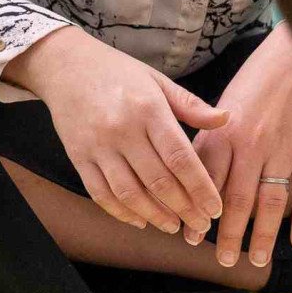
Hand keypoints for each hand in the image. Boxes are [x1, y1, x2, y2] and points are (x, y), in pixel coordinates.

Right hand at [3, 26, 228, 233]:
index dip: (201, 188)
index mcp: (148, 108)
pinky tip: (140, 220)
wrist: (65, 66)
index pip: (180, 157)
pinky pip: (100, 193)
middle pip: (158, 181)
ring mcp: (98, 145)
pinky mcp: (78, 157)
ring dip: (155, 216)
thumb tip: (226, 119)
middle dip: (185, 209)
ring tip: (174, 227)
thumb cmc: (116, 72)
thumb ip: (190, 104)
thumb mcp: (156, 80)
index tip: (215, 208)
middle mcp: (122, 129)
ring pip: (129, 193)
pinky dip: (121, 212)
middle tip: (202, 226)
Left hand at [191, 24, 291, 266]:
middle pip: (235, 200)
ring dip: (261, 235)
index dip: (197, 212)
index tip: (191, 237)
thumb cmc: (256, 82)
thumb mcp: (223, 107)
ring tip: (255, 260)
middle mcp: (249, 145)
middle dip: (228, 235)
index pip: (206, 182)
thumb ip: (210, 141)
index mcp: (223, 134)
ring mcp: (281, 149)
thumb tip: (194, 176)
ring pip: (269, 202)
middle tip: (223, 261)